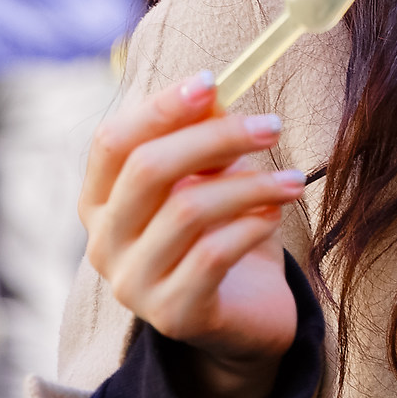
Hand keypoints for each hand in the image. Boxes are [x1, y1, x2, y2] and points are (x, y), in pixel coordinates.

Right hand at [81, 72, 304, 397]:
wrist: (246, 316)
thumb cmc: (225, 233)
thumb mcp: (211, 180)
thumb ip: (203, 140)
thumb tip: (214, 92)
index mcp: (102, 202)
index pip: (111, 142)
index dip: (160, 107)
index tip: (213, 82)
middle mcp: (104, 244)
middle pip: (148, 170)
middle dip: (216, 138)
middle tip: (272, 126)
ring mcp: (134, 284)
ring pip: (188, 211)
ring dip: (251, 184)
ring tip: (294, 180)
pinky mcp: (173, 315)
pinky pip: (213, 255)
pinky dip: (252, 226)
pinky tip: (275, 216)